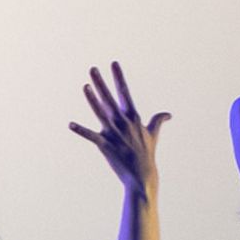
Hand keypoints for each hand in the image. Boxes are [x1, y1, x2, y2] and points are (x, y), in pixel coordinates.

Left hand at [68, 61, 169, 195]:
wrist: (142, 175)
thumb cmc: (146, 154)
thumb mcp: (153, 134)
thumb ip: (157, 121)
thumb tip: (168, 114)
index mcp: (133, 117)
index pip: (125, 92)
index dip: (119, 77)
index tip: (114, 63)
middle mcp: (123, 122)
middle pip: (109, 98)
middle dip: (101, 83)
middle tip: (92, 68)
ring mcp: (114, 133)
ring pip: (100, 112)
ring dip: (92, 100)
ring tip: (85, 86)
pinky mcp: (105, 145)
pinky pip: (91, 136)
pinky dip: (81, 131)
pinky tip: (71, 124)